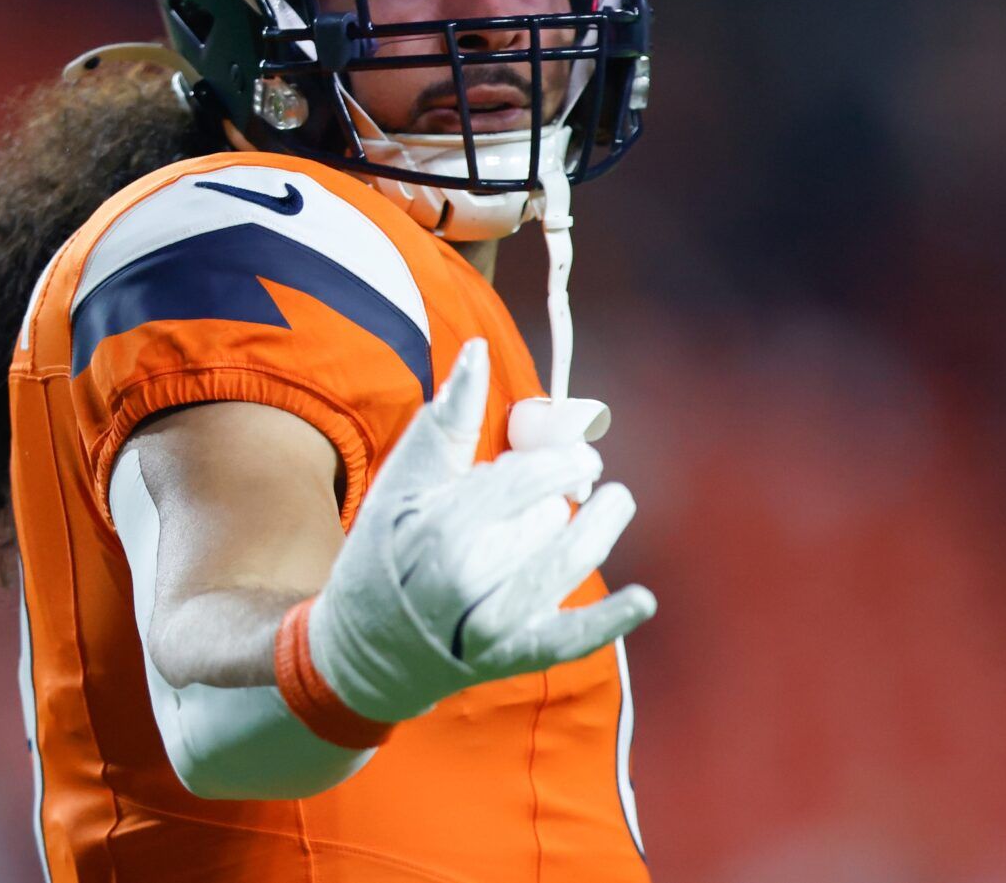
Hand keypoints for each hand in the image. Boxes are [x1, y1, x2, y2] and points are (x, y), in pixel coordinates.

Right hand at [302, 339, 655, 724]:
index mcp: (442, 524)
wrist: (363, 647)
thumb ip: (447, 419)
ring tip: (614, 503)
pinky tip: (642, 599)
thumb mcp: (403, 482)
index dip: (557, 459)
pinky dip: (610, 620)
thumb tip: (478, 350)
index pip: (526, 477)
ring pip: (570, 561)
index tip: (571, 452)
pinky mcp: (514, 656)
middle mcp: (471, 576)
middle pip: (551, 517)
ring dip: (598, 527)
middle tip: (561, 488)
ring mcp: (494, 622)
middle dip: (562, 493)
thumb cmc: (383, 550)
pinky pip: (571, 638)